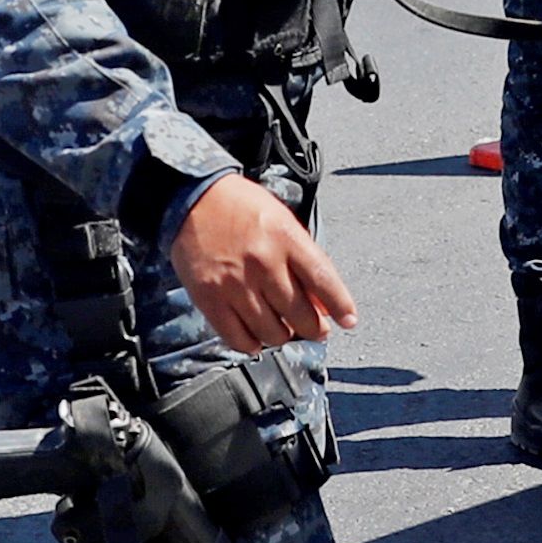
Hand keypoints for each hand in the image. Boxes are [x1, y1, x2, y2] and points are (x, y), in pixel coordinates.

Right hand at [165, 173, 356, 351]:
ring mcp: (235, 284)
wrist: (193, 197)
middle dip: (314, 329)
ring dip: (284, 337)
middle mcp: (263, 263)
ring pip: (272, 332)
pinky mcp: (209, 298)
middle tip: (316, 329)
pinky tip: (256, 339)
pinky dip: (251, 345)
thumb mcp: (282, 222)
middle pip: (300, 315)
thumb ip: (304, 260)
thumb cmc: (242, 207)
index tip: (348, 321)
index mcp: (286, 239)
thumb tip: (324, 302)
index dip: (340, 306)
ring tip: (285, 331)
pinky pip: (237, 337)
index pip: (324, 280)